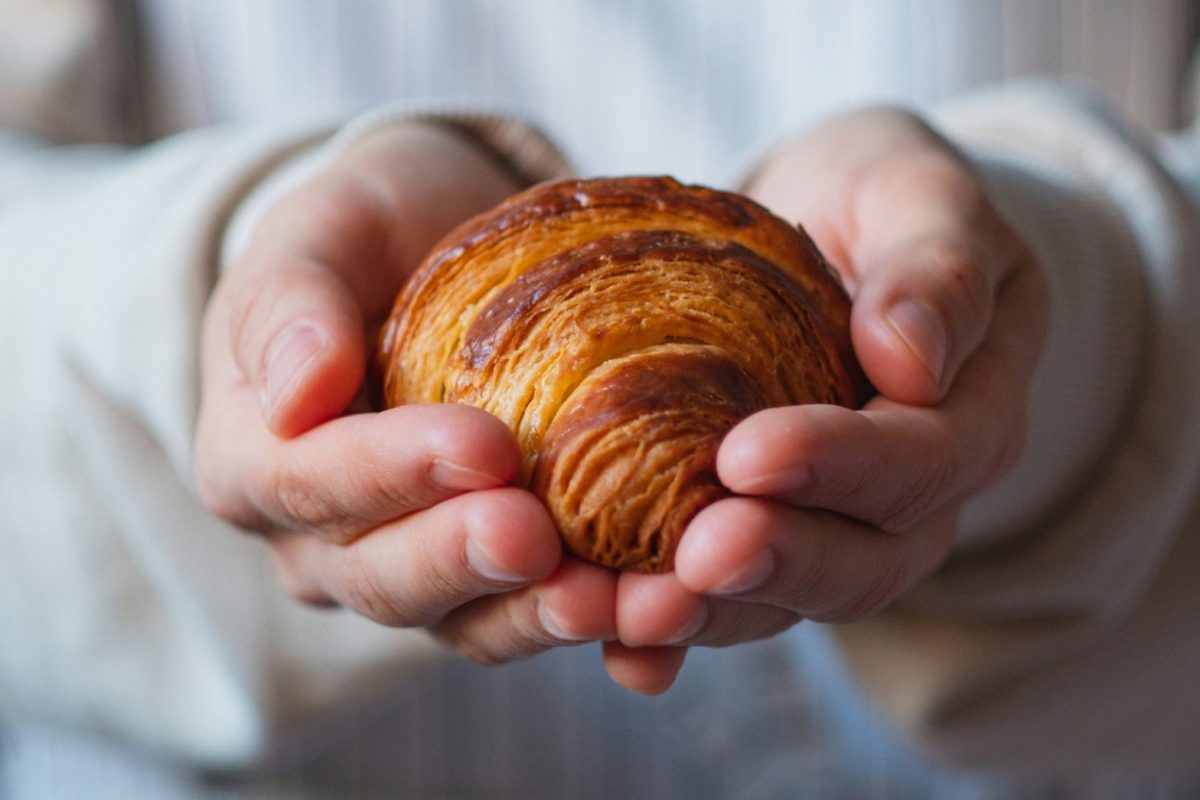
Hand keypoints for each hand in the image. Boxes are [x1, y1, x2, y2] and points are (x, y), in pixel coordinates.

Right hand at [195, 123, 616, 664]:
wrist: (444, 257)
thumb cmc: (371, 235)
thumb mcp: (320, 232)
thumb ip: (288, 303)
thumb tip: (294, 395)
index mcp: (255, 459)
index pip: (303, 482)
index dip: (388, 474)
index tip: (483, 446)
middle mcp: (324, 541)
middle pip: (383, 577)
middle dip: (464, 560)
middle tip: (538, 537)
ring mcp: (413, 570)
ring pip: (466, 621)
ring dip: (540, 617)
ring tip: (618, 600)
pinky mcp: (494, 582)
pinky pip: (536, 616)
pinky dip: (597, 622)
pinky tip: (658, 610)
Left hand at [603, 108, 1049, 691]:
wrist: (826, 231)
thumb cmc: (877, 201)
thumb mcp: (920, 194)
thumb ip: (939, 267)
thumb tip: (911, 360)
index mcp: (968, 416)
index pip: (921, 461)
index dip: (841, 467)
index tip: (747, 454)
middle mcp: (908, 498)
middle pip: (862, 561)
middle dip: (776, 563)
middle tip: (694, 558)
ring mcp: (834, 528)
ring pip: (788, 599)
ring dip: (712, 615)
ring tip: (631, 613)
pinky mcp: (762, 536)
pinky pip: (728, 598)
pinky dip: (676, 634)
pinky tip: (618, 649)